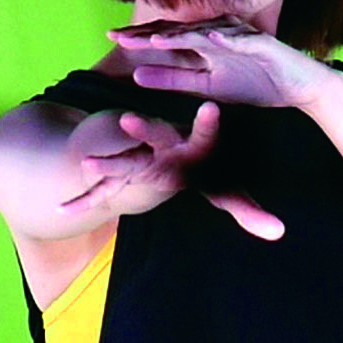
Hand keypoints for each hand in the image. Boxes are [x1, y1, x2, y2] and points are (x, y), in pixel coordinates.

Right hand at [59, 102, 283, 239]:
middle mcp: (162, 145)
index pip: (203, 134)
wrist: (167, 152)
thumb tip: (278, 233)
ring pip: (122, 158)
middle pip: (153, 135)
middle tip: (129, 119)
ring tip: (86, 162)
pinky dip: (84, 199)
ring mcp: (137, 158)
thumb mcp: (224, 190)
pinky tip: (64, 211)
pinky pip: (101, 187)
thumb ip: (248, 210)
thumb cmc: (200, 171)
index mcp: (192, 146)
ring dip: (105, 159)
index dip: (206, 124)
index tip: (211, 109)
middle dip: (141, 128)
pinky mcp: (119, 173)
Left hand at [108, 17, 334, 109]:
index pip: (166, 39)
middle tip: (118, 36)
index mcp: (203, 45)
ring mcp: (240, 37)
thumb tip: (137, 75)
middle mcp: (217, 35)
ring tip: (154, 39)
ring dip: (180, 35)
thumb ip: (174, 80)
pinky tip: (209, 38)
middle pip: (177, 31)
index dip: (139, 39)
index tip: (112, 40)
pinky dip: (227, 37)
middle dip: (148, 33)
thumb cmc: (254, 84)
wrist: (300, 88)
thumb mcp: (207, 87)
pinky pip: (243, 39)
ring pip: (205, 32)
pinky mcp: (263, 44)